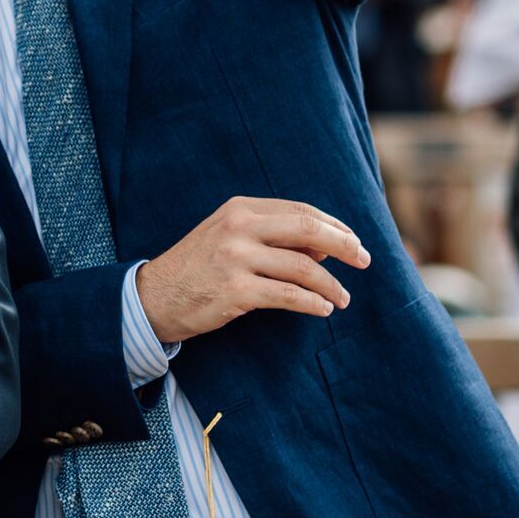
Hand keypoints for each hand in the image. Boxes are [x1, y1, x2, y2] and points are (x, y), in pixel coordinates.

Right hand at [137, 198, 370, 344]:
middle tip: (365, 260)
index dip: (334, 225)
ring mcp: (236, 258)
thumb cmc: (198, 267)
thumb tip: (327, 244)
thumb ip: (273, 235)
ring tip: (342, 298)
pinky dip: (312, 303)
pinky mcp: (235, 291)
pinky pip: (288, 296)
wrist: (153, 297)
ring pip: (303, 267)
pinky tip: (323, 308)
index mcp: (241, 208)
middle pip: (308, 229)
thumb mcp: (231, 238)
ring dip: (331, 284)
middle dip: (345, 245)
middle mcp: (239, 227)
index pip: (301, 210)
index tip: (354, 241)